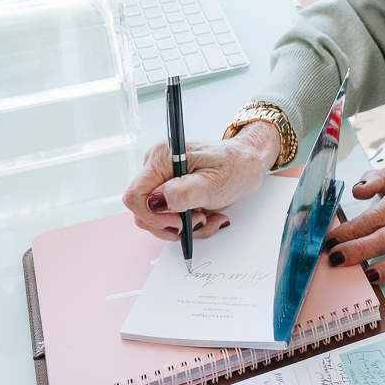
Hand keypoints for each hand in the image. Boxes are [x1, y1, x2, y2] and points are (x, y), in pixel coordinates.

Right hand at [122, 122, 281, 241]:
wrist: (249, 162)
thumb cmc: (237, 166)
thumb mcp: (214, 183)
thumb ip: (183, 194)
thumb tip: (155, 204)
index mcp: (162, 158)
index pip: (135, 197)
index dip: (154, 217)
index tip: (180, 222)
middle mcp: (157, 167)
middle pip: (143, 212)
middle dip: (172, 225)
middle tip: (200, 219)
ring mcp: (162, 180)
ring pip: (156, 219)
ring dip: (184, 226)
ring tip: (207, 217)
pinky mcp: (170, 191)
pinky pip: (168, 217)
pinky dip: (188, 223)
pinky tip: (207, 215)